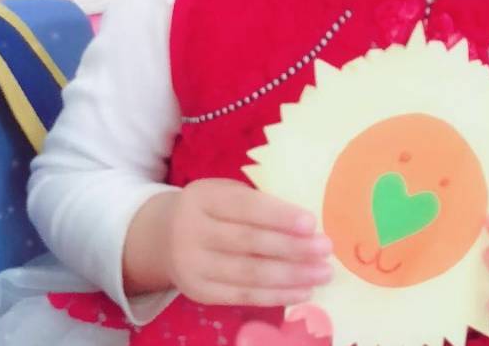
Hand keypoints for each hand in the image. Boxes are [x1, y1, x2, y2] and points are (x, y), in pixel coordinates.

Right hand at [125, 179, 332, 306]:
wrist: (161, 236)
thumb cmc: (211, 208)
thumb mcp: (225, 192)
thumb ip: (257, 202)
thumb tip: (307, 223)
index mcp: (203, 198)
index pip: (246, 208)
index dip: (279, 216)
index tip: (311, 222)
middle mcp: (192, 232)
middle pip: (249, 244)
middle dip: (292, 249)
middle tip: (326, 249)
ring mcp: (192, 266)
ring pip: (248, 274)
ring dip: (291, 276)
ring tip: (322, 273)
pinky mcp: (198, 292)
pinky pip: (242, 296)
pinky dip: (276, 295)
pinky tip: (303, 291)